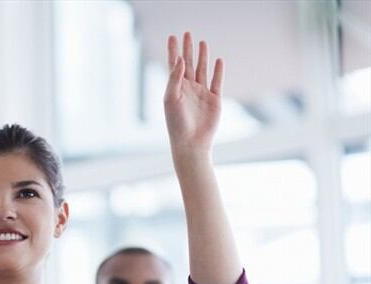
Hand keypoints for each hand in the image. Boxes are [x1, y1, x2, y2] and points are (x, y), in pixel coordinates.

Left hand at [163, 32, 223, 154]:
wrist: (190, 143)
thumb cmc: (176, 123)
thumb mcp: (171, 98)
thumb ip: (174, 78)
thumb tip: (179, 59)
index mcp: (175, 88)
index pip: (173, 65)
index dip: (173, 51)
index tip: (172, 36)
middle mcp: (187, 89)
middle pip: (188, 64)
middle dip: (188, 49)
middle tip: (187, 33)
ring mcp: (201, 93)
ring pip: (202, 70)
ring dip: (202, 56)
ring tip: (202, 42)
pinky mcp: (214, 100)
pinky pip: (216, 81)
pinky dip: (218, 71)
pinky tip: (218, 60)